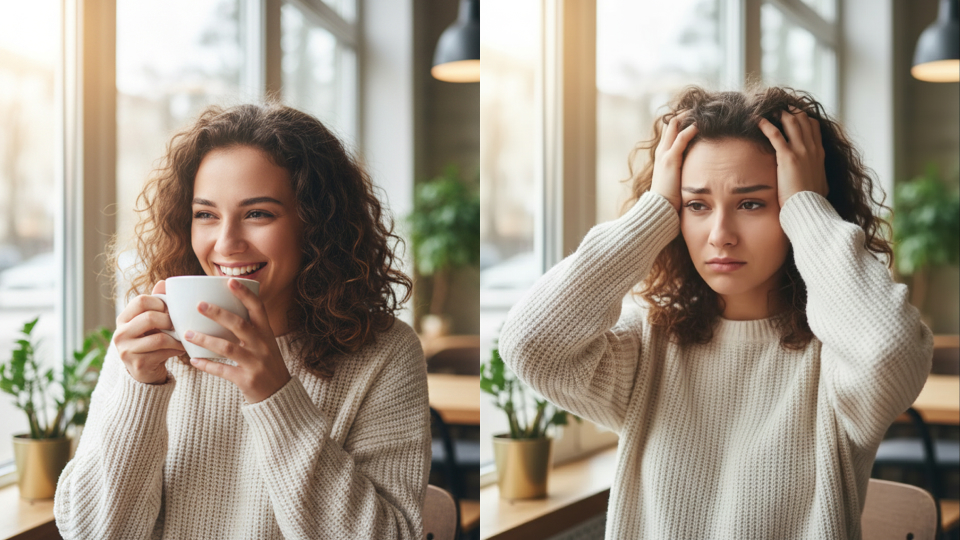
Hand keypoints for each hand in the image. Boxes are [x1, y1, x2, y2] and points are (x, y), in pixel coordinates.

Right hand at [114, 280, 184, 384]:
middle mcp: (120, 334)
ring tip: (184, 337)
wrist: (144, 371)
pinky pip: (164, 352)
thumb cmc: (150, 341)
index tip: (169, 310)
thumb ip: (157, 303)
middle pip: (149, 318)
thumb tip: (164, 282)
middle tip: (178, 325)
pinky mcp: (138, 364)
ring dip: (177, 338)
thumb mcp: (151, 321)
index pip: (140, 301)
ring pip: (159, 338)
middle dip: (169, 320)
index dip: (159, 303)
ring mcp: (127, 350)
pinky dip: (177, 349)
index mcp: (123, 319)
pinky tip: (182, 349)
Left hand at [183, 278, 291, 403]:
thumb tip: (223, 310)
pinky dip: (208, 365)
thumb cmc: (266, 364)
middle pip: (240, 325)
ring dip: (206, 340)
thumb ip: (249, 329)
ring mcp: (255, 363)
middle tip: (199, 305)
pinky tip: (194, 360)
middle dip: (218, 314)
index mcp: (266, 333)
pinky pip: (223, 370)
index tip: (230, 281)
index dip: (245, 294)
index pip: (258, 308)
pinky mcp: (247, 380)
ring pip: (228, 348)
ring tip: (187, 334)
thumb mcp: (264, 343)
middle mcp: (262, 346)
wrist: (278, 394)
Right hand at [650, 113, 698, 211]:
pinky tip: (701, 123)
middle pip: (671, 124)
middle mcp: (661, 151)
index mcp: (662, 156)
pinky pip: (681, 138)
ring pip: (675, 126)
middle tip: (701, 106)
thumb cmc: (670, 199)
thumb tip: (699, 171)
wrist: (660, 209)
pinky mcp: (670, 159)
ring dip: (687, 116)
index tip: (697, 115)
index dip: (682, 121)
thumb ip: (684, 171)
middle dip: (685, 114)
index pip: (671, 131)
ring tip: (702, 109)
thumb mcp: (677, 181)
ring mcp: (665, 154)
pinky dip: (691, 129)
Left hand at [758, 106, 828, 206]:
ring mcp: (801, 150)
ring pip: (791, 122)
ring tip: (770, 109)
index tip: (793, 113)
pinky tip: (758, 121)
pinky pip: (775, 134)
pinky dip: (766, 125)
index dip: (802, 117)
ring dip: (780, 113)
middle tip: (780, 107)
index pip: (813, 126)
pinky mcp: (787, 157)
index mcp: (819, 153)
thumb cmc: (812, 201)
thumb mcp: (820, 183)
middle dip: (791, 110)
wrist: (809, 207)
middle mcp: (812, 148)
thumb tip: (816, 179)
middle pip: (803, 119)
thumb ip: (816, 175)